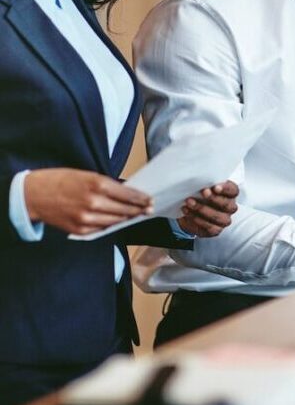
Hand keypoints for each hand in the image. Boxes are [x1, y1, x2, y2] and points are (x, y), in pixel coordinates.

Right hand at [24, 168, 152, 234]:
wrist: (34, 195)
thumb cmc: (61, 180)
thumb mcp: (88, 174)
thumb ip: (107, 185)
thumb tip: (127, 193)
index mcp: (97, 184)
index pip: (128, 194)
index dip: (142, 199)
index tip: (150, 200)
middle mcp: (94, 202)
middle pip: (125, 210)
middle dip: (139, 210)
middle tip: (149, 209)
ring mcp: (86, 218)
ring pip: (115, 221)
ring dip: (127, 218)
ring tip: (136, 215)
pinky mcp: (79, 230)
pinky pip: (101, 229)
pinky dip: (110, 225)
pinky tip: (116, 221)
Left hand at [178, 181, 238, 236]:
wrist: (191, 210)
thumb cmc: (200, 195)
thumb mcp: (204, 186)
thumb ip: (206, 184)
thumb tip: (199, 181)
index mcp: (231, 194)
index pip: (233, 190)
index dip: (226, 189)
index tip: (215, 187)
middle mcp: (230, 208)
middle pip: (227, 205)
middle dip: (213, 198)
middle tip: (203, 192)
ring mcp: (224, 220)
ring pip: (217, 217)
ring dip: (202, 209)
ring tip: (189, 202)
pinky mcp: (215, 230)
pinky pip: (209, 227)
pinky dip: (196, 219)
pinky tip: (187, 212)